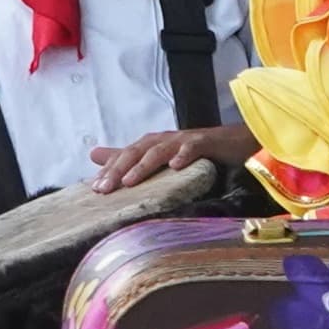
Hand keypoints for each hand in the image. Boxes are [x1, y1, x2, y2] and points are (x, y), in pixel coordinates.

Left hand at [89, 125, 254, 191]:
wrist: (235, 144)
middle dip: (119, 169)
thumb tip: (93, 154)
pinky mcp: (205, 143)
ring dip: (144, 165)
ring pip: (160, 150)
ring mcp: (184, 140)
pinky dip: (184, 155)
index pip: (125, 155)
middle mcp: (165, 140)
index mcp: (152, 144)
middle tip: (104, 188)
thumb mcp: (160, 157)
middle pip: (137, 152)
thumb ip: (128, 157)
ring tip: (131, 181)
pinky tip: (177, 166)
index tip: (94, 189)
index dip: (109, 169)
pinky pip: (193, 147)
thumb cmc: (196, 153)